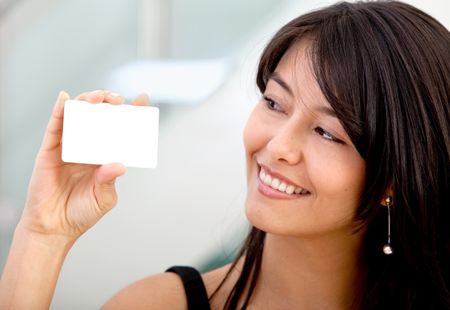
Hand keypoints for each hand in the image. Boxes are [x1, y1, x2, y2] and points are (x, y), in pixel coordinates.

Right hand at [18, 90, 148, 241]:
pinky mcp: (49, 150)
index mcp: (104, 156)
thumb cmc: (82, 212)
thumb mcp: (103, 198)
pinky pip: (54, 126)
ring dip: (87, 101)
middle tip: (117, 100)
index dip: (131, 113)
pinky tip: (65, 98)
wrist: (54, 227)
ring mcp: (68, 146)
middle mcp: (88, 147)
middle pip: (99, 116)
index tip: (142, 99)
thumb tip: (118, 165)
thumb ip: (109, 181)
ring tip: (98, 97)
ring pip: (78, 116)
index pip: (119, 130)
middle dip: (109, 103)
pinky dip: (59, 110)